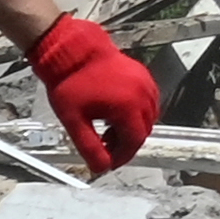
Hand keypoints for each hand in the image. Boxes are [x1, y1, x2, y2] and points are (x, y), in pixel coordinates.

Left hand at [33, 13, 156, 172]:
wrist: (72, 50)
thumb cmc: (71, 81)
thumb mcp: (74, 121)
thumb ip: (89, 147)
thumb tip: (100, 168)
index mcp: (128, 107)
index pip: (134, 142)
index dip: (122, 156)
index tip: (109, 163)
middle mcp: (142, 95)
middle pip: (143, 131)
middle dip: (126, 143)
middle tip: (105, 148)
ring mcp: (145, 83)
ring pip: (148, 116)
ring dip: (131, 128)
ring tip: (106, 129)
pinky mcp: (142, 75)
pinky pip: (148, 100)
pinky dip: (136, 112)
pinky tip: (115, 113)